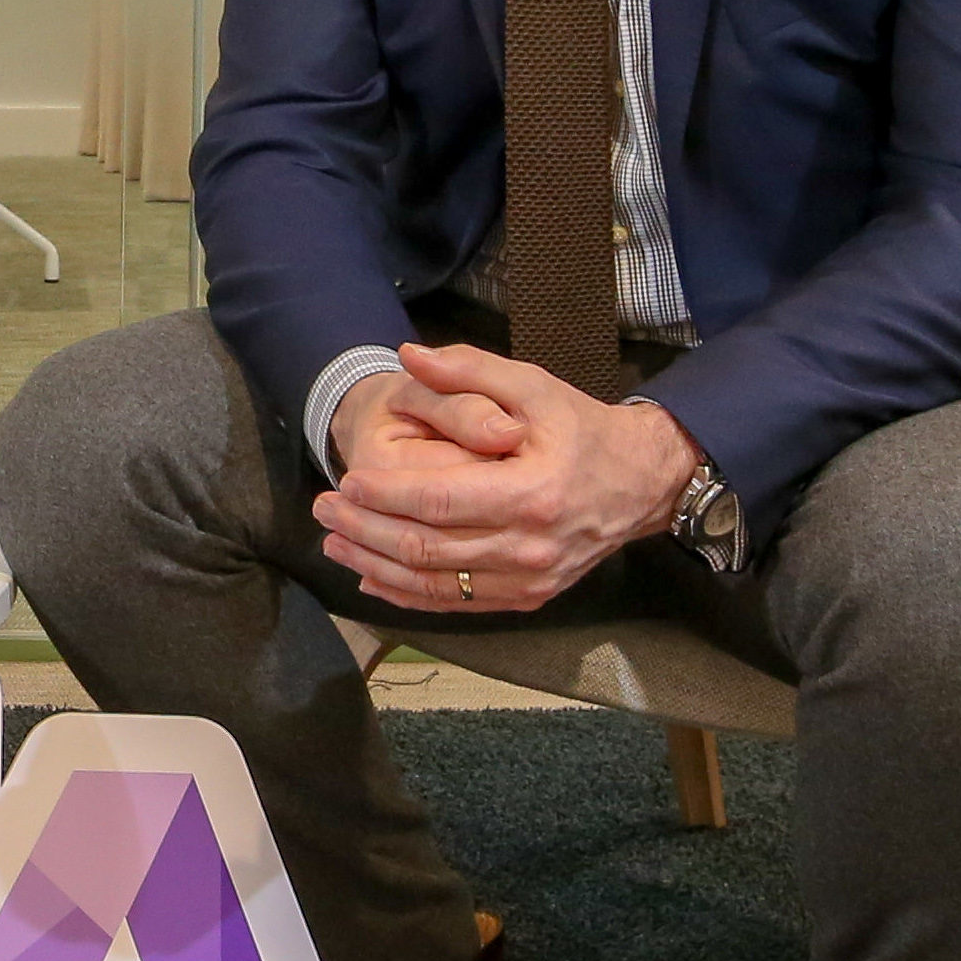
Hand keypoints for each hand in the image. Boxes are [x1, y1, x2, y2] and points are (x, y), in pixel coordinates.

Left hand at [310, 343, 699, 614]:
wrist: (639, 483)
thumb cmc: (580, 429)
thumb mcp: (532, 386)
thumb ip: (469, 371)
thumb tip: (407, 356)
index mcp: (531, 493)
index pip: (438, 501)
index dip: (385, 494)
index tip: (345, 481)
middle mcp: (529, 546)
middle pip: (427, 548)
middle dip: (365, 530)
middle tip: (321, 510)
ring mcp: (529, 580)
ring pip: (434, 584)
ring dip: (375, 565)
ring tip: (333, 541)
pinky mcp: (527, 598)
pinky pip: (456, 604)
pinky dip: (407, 595)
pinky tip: (371, 577)